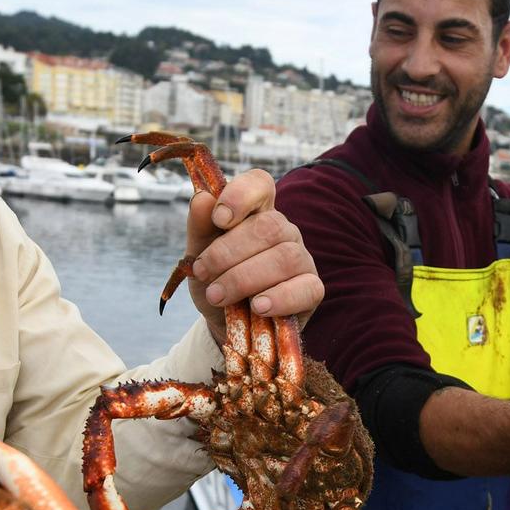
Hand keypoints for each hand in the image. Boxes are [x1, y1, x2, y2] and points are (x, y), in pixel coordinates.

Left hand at [183, 167, 323, 341]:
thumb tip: (202, 198)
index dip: (241, 195)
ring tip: (218, 296)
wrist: (224, 325)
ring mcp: (302, 259)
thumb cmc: (215, 282)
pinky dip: (279, 298)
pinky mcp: (312, 290)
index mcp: (255, 213)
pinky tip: (257, 307)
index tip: (219, 219)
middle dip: (228, 252)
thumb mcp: (197, 256)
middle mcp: (283, 231)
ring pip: (284, 258)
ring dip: (244, 278)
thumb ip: (199, 228)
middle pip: (268, 226)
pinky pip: (305, 288)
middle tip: (203, 273)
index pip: (260, 183)